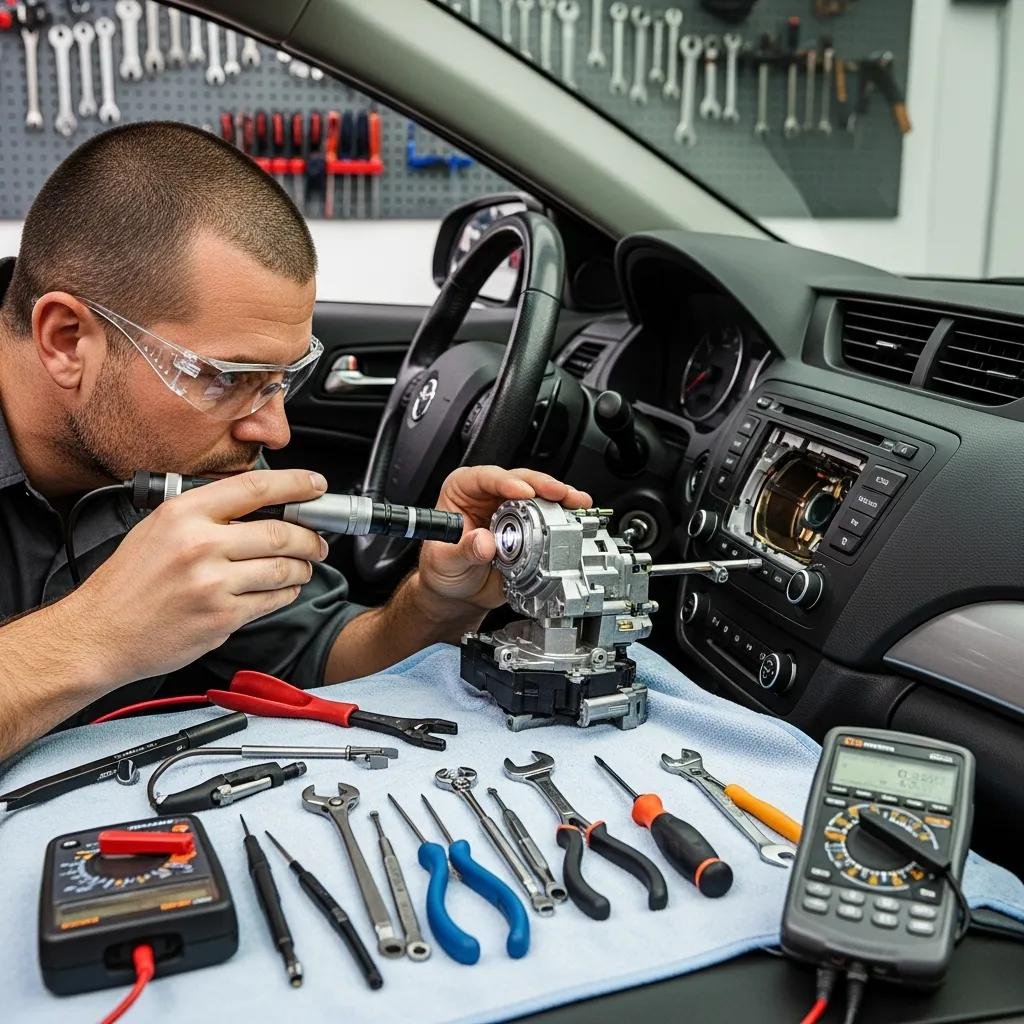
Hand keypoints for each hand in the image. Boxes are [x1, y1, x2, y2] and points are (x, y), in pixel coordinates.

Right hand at [68, 469, 330, 685]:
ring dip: (302, 568)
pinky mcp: (222, 618)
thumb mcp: (158, 528)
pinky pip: (272, 601)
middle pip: (280, 532)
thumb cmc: (127, 583)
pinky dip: (285, 594)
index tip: (316, 485)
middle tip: (318, 542)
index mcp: (184, 514)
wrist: (99, 633)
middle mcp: (200, 545)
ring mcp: (213, 584)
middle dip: (310, 538)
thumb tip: (260, 503)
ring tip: (302, 568)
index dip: (296, 483)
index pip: (255, 487)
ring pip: (283, 569)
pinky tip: (281, 590)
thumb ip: (206, 513)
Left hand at [416, 466, 591, 613]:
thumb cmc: (444, 570)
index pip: (484, 477)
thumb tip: (485, 542)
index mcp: (462, 491)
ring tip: (575, 503)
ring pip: (538, 494)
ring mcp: (512, 510)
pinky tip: (575, 517)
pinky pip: (548, 516)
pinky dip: (563, 516)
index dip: (506, 481)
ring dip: (560, 498)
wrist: (460, 593)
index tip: (523, 492)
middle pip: (519, 480)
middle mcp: (489, 495)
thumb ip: (464, 551)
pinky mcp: (529, 526)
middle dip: (542, 485)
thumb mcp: (446, 561)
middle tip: (560, 493)